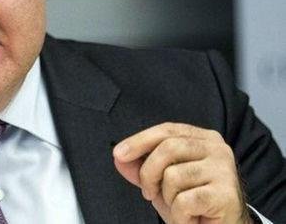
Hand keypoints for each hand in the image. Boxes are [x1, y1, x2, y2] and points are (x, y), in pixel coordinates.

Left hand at [112, 122, 251, 223]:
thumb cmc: (193, 205)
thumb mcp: (161, 182)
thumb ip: (141, 167)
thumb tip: (119, 157)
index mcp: (203, 138)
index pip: (167, 130)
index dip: (139, 140)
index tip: (118, 154)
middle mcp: (218, 149)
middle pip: (167, 148)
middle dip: (148, 173)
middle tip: (149, 193)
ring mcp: (224, 170)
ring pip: (173, 175)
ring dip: (168, 198)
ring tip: (181, 208)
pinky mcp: (226, 194)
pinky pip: (184, 201)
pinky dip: (179, 216)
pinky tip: (191, 219)